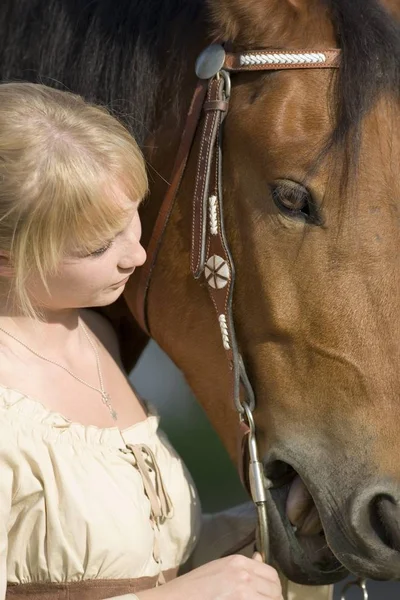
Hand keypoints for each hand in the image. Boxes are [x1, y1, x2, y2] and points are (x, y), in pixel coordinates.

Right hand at [137, 554, 282, 599]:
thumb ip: (243, 567)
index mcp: (239, 563)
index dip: (273, 588)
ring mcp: (243, 594)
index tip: (267, 595)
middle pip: (275, 591)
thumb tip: (259, 558)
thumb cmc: (192, 589)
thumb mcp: (219, 569)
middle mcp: (244, 576)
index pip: (272, 575)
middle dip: (271, 599)